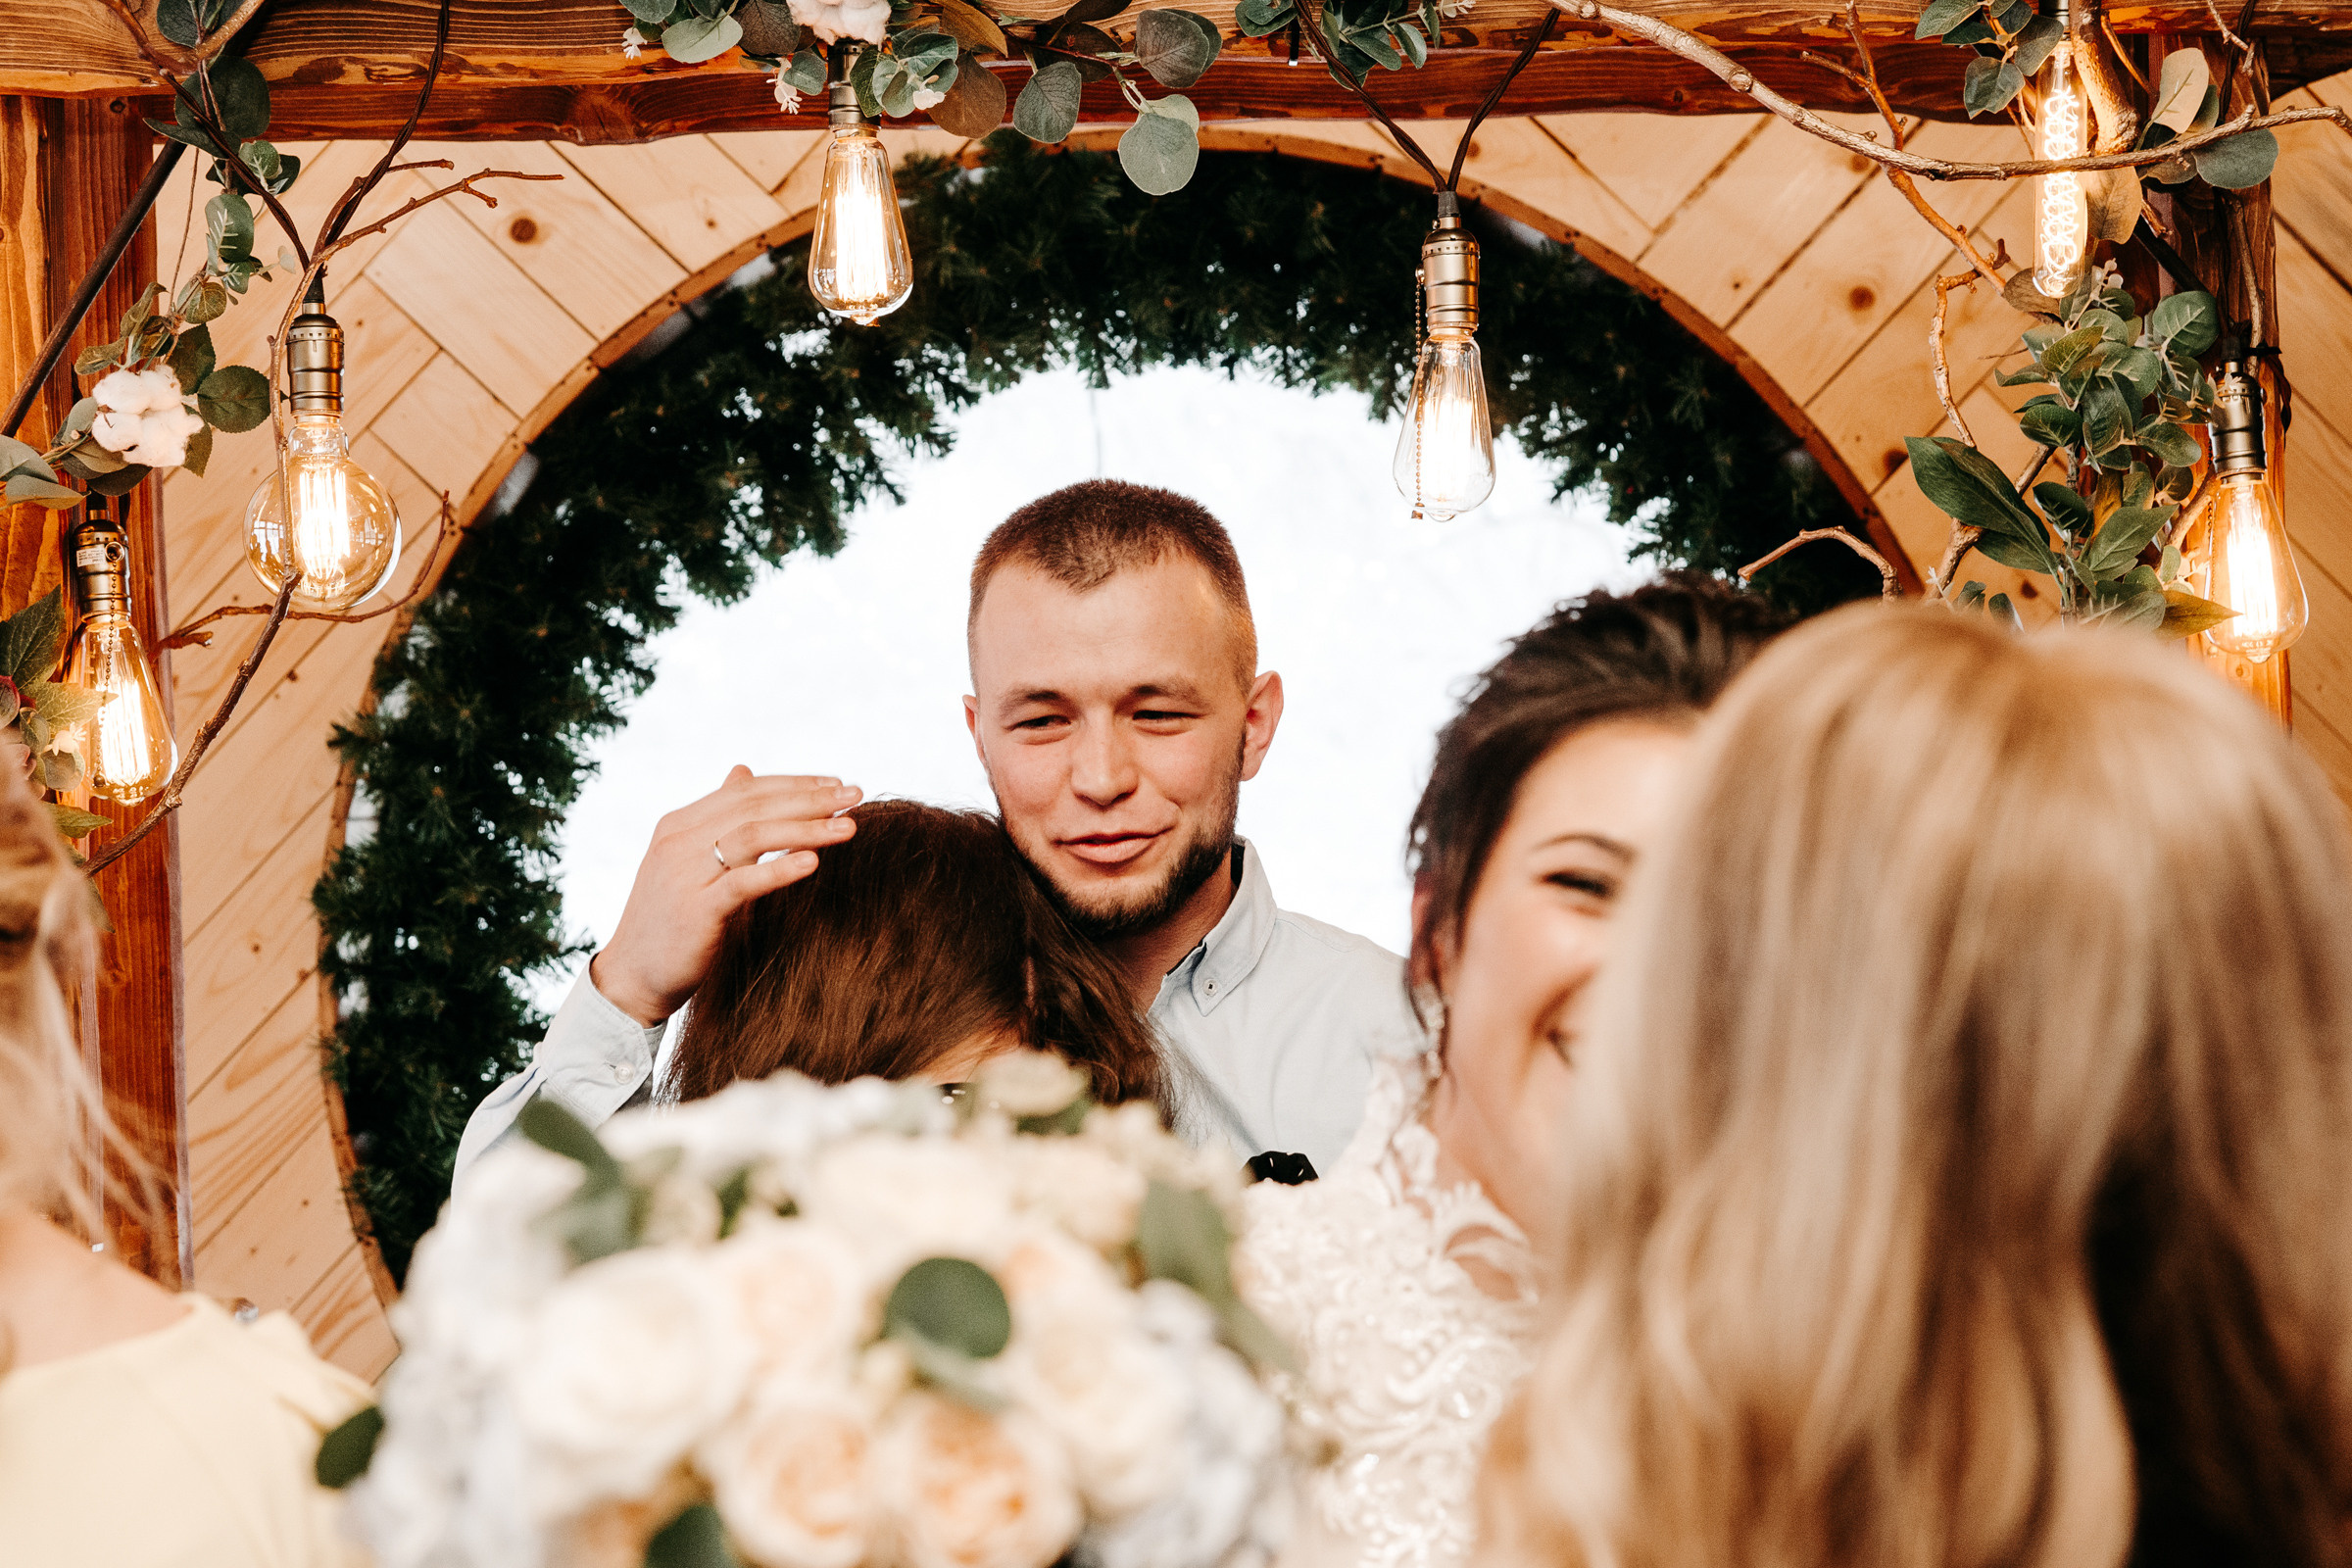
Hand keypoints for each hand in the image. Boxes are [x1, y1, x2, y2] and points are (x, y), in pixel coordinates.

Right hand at [590, 766, 861, 1025]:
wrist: (633, 976)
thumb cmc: (671, 919)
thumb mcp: (690, 859)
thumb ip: (717, 818)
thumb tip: (742, 770)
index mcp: (679, 825)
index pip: (746, 791)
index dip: (795, 784)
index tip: (837, 784)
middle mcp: (679, 842)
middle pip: (754, 806)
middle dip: (811, 799)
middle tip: (856, 795)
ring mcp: (684, 874)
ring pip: (753, 836)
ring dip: (806, 828)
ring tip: (849, 828)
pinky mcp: (695, 910)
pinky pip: (743, 882)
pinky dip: (780, 869)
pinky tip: (813, 863)